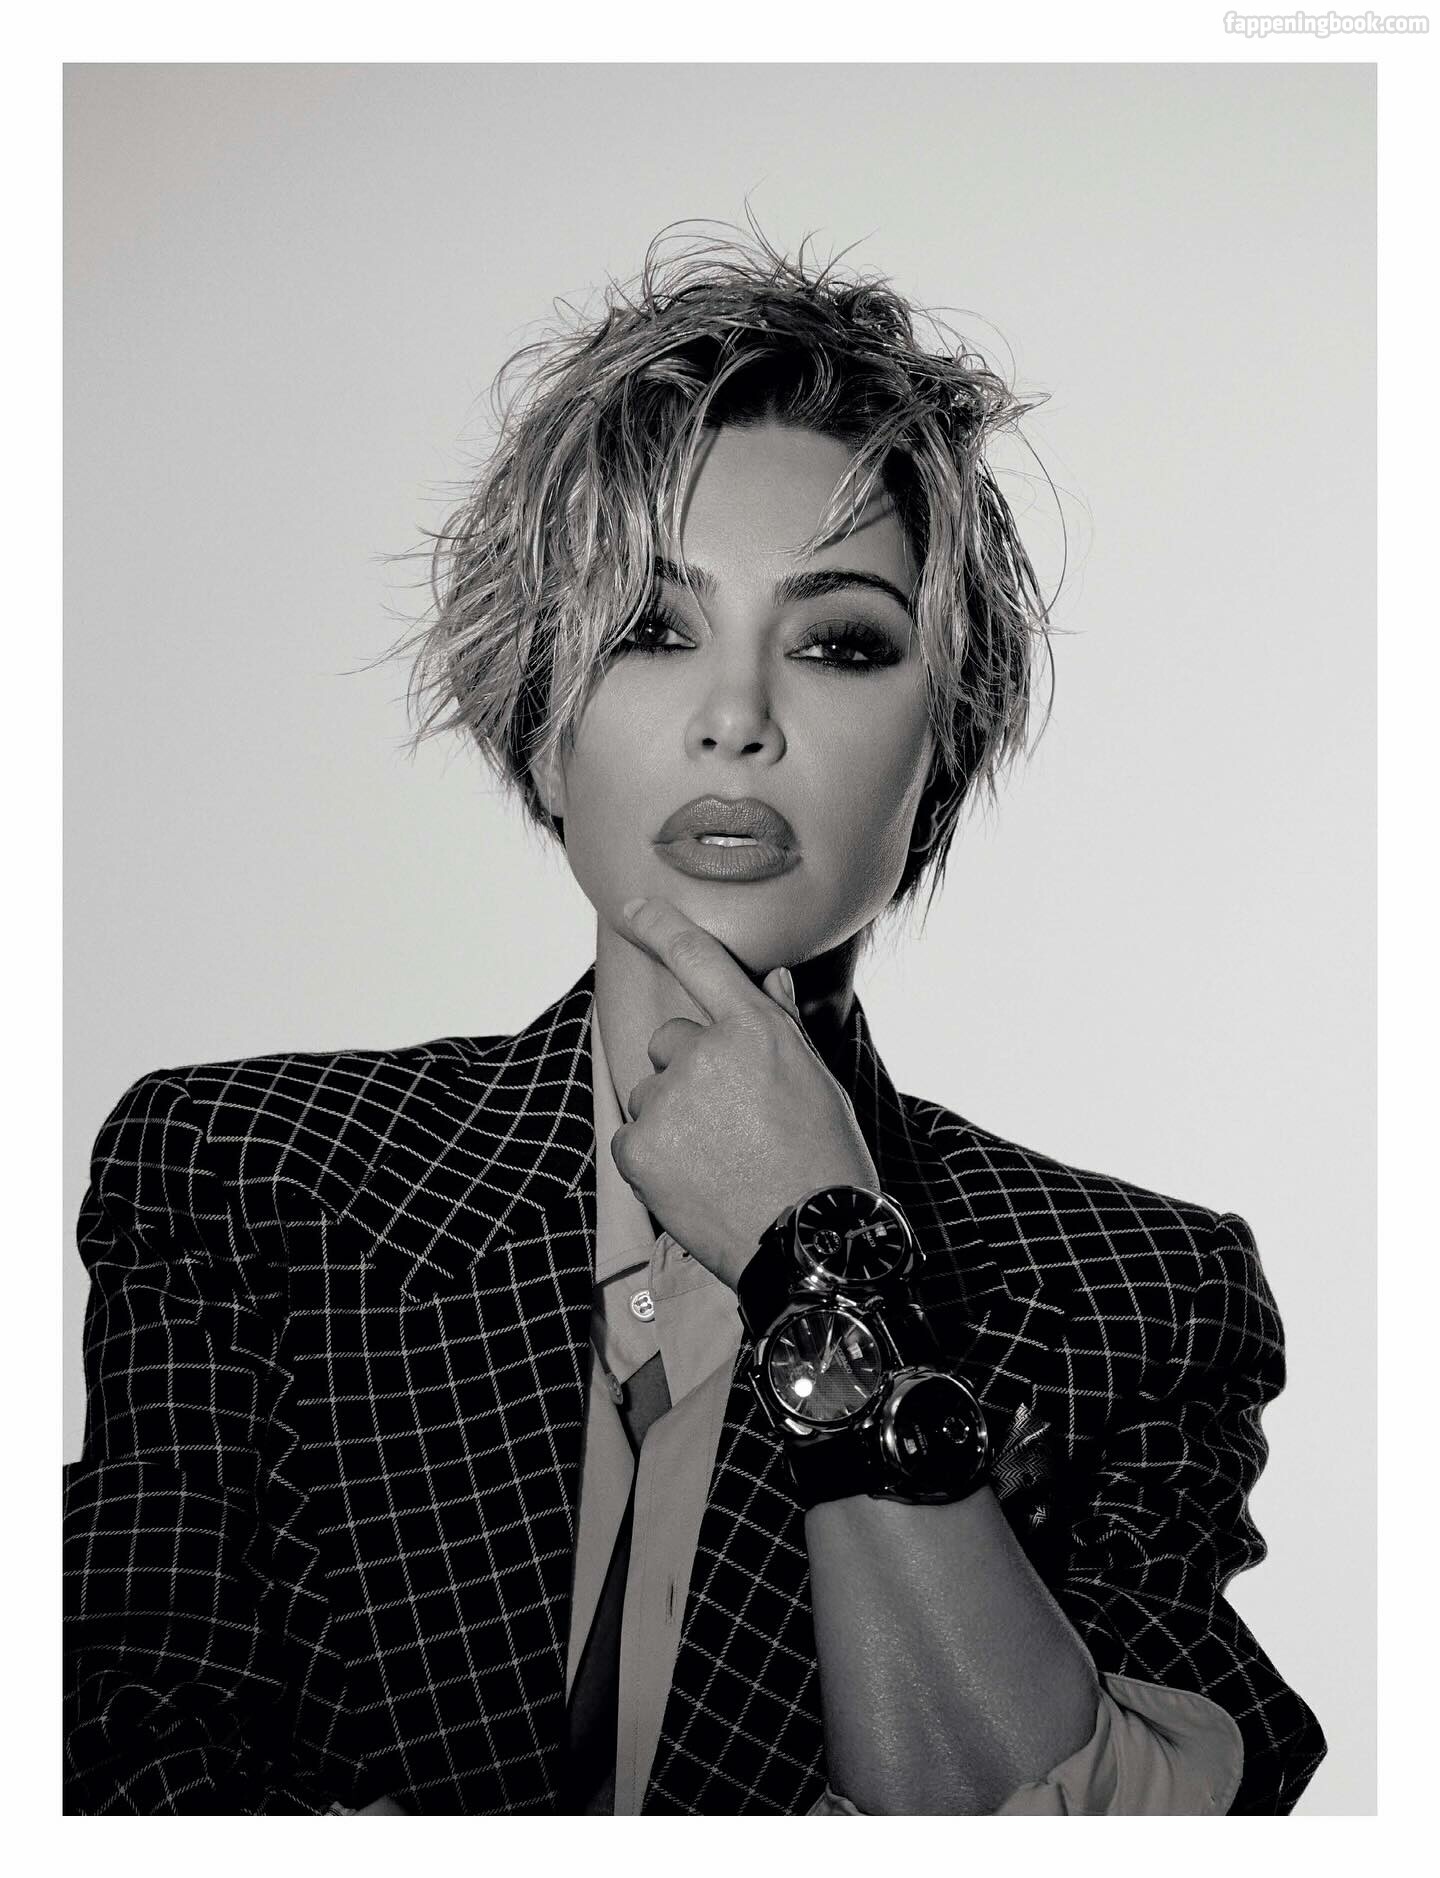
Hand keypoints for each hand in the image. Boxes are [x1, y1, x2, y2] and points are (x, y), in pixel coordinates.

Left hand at [611, 896, 879, 1290]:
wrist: (808, 1244)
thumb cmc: (824, 1161)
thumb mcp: (816, 1083)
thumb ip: (781, 1027)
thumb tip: (770, 979)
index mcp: (755, 1030)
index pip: (699, 959)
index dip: (660, 926)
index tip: (629, 907)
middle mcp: (704, 1054)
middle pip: (672, 1043)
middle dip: (691, 1072)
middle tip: (734, 1122)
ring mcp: (667, 1101)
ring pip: (652, 1093)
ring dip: (675, 1118)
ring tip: (722, 1159)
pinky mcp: (639, 1146)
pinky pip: (634, 1135)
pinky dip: (656, 1157)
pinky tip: (697, 1180)